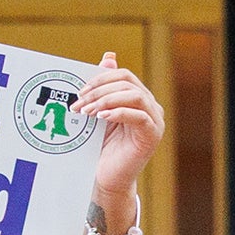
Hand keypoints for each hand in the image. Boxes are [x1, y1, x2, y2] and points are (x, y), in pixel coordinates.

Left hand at [78, 53, 164, 231]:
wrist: (107, 177)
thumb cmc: (102, 146)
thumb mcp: (99, 111)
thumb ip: (104, 87)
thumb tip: (109, 57)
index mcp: (138, 99)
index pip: (123, 75)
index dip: (100, 79)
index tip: (79, 92)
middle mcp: (150, 107)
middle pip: (128, 82)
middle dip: (99, 90)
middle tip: (79, 103)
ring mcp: (154, 121)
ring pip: (134, 95)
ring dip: (106, 100)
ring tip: (88, 112)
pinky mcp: (153, 135)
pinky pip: (139, 116)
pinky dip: (119, 113)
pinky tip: (101, 118)